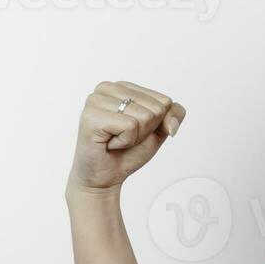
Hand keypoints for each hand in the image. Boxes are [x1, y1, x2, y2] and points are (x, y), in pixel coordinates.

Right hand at [67, 80, 185, 193]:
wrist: (105, 176)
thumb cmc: (128, 152)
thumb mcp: (158, 131)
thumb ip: (173, 115)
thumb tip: (171, 123)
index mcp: (123, 86)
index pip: (165, 101)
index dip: (157, 124)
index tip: (135, 131)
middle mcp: (107, 87)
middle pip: (156, 108)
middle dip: (146, 131)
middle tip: (124, 137)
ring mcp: (96, 100)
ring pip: (145, 117)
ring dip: (135, 137)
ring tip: (115, 140)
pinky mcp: (91, 116)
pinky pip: (130, 126)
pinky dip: (125, 142)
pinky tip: (109, 143)